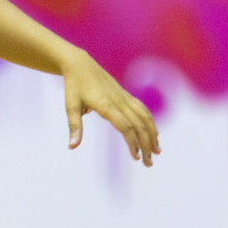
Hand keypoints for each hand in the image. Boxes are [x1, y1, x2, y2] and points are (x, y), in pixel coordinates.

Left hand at [62, 50, 160, 166]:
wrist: (80, 64)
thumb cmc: (74, 86)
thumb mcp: (70, 106)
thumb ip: (74, 126)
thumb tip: (72, 146)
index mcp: (106, 105)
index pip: (125, 126)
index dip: (133, 142)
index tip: (136, 157)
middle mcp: (119, 101)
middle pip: (139, 125)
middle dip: (146, 144)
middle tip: (149, 163)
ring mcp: (124, 97)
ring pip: (145, 117)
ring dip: (153, 134)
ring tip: (157, 151)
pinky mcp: (126, 95)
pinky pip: (142, 109)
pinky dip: (150, 122)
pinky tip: (154, 133)